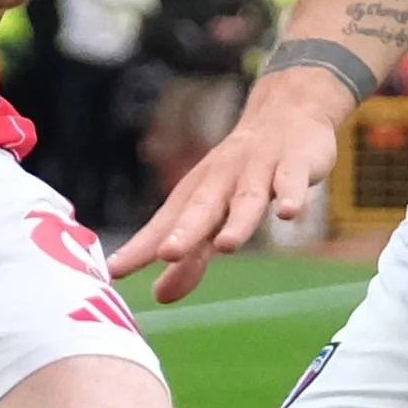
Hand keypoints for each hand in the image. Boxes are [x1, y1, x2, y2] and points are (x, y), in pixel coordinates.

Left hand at [113, 65, 351, 300]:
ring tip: (227, 245)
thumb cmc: (241, 172)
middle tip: (166, 255)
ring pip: (247, 198)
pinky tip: (288, 214)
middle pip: (201, 208)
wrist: (286, 111)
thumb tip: (159, 296)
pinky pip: (292, 180)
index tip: (113, 271)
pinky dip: (290, 195)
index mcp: (198, 193)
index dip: (141, 248)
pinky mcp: (294, 163)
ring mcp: (259, 170)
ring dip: (237, 221)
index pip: (165, 224)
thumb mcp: (216, 214)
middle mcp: (222, 180)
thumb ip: (192, 257)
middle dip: (185, 232)